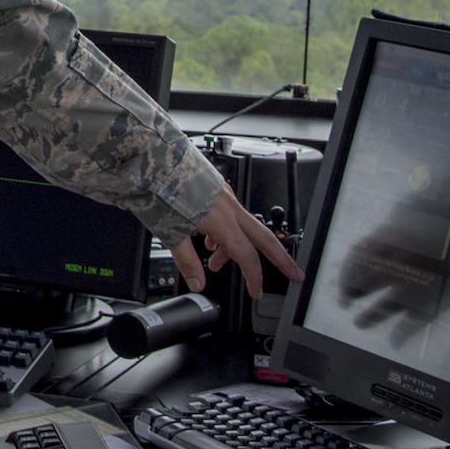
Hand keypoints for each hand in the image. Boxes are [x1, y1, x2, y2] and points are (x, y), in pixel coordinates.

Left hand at [172, 189, 305, 300]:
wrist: (155, 157)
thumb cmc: (161, 190)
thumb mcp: (171, 234)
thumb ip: (187, 262)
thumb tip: (198, 283)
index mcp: (222, 221)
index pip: (247, 257)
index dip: (254, 277)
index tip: (256, 291)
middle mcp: (229, 207)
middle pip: (264, 237)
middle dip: (281, 258)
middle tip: (294, 274)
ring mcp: (223, 196)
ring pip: (243, 227)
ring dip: (237, 247)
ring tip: (216, 260)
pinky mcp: (214, 188)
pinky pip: (230, 214)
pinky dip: (226, 230)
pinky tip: (207, 236)